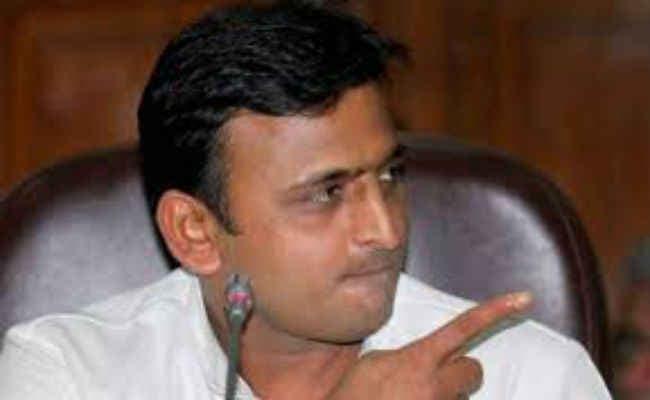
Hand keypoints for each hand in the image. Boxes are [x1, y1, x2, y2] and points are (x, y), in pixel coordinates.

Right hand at [326, 292, 531, 398]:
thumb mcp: (373, 362)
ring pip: (458, 396)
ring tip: (410, 397)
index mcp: (418, 360)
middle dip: (460, 370)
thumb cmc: (353, 395)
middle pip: (474, 370)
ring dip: (441, 395)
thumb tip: (420, 359)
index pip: (464, 327)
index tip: (524, 298)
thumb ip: (404, 355)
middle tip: (436, 376)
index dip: (495, 311)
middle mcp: (435, 386)